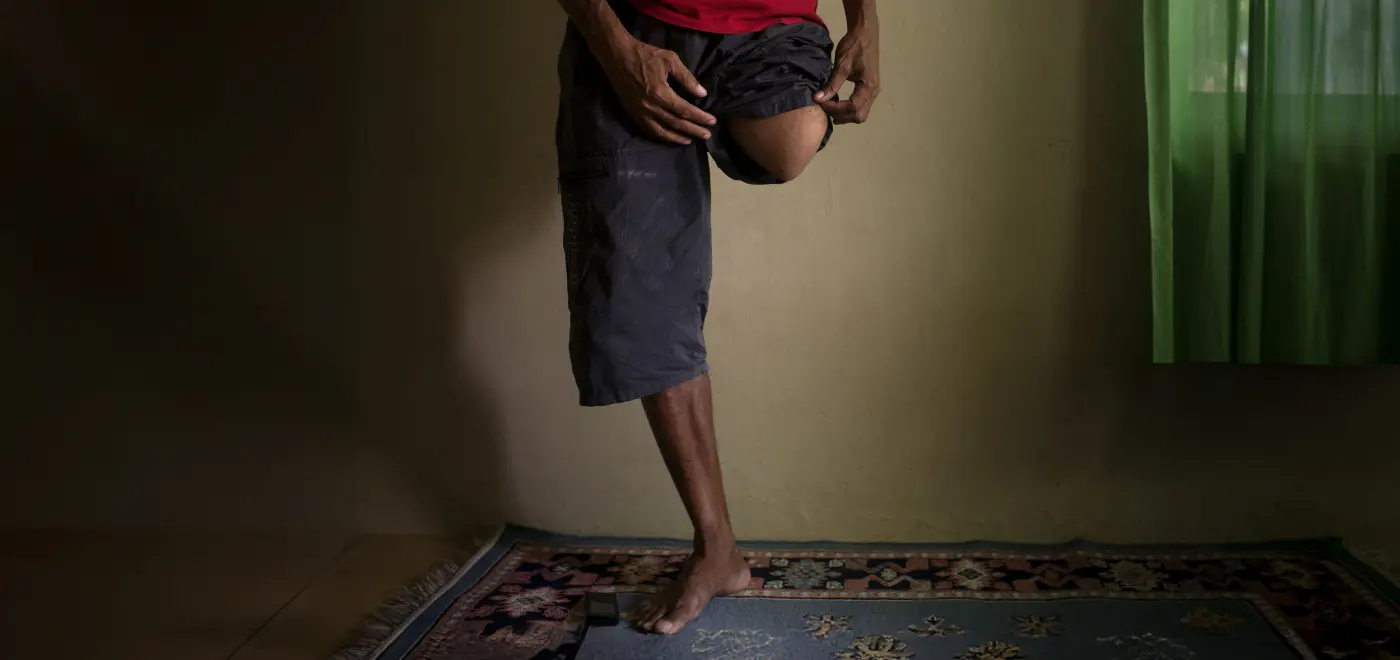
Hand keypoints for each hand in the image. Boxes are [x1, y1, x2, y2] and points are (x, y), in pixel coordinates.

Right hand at [598, 37, 716, 144]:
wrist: (617, 55)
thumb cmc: (645, 55)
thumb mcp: (670, 60)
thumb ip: (687, 78)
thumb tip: (702, 94)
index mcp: (661, 93)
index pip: (685, 110)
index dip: (700, 117)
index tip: (712, 121)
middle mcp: (650, 107)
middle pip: (676, 123)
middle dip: (693, 130)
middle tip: (707, 136)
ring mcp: (640, 112)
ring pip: (661, 131)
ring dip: (677, 138)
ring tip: (690, 141)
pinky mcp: (632, 113)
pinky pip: (648, 130)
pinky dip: (661, 136)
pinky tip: (669, 137)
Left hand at [814, 22, 879, 124]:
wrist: (865, 32)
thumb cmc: (854, 45)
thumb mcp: (842, 63)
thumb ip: (832, 83)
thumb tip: (818, 98)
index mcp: (868, 85)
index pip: (852, 107)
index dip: (835, 109)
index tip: (821, 103)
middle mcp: (874, 91)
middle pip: (859, 116)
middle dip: (841, 116)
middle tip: (825, 108)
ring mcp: (873, 90)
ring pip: (861, 113)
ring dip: (845, 114)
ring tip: (830, 107)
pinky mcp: (870, 88)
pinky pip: (861, 106)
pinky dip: (849, 109)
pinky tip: (837, 103)